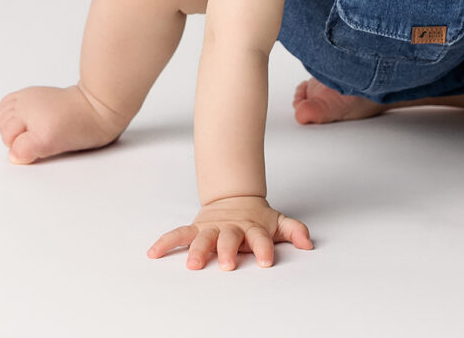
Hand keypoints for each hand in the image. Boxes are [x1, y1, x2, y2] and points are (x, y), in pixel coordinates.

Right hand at [147, 195, 313, 269]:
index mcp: (252, 227)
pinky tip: (154, 252)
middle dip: (228, 251)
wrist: (235, 198)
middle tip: (227, 264)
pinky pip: (179, 234)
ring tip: (193, 264)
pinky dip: (167, 242)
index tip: (267, 261)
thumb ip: (294, 231)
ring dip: (198, 250)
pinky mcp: (196, 228)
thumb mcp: (278, 222)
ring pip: (203, 238)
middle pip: (230, 239)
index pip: (260, 238)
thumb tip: (308, 244)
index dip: (264, 248)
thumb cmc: (257, 218)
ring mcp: (212, 228)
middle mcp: (231, 228)